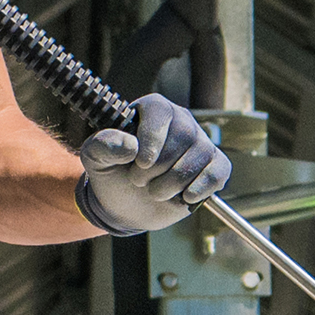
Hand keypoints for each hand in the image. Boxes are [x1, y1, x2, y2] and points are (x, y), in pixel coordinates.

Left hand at [75, 92, 230, 235]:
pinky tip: (184, 198)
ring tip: (156, 192)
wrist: (126, 204)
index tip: (140, 164)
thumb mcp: (95, 158)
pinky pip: (218, 171)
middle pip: (185, 135)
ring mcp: (200, 143)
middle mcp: (180, 121)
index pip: (160, 112)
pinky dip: (201, 188)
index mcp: (152, 110)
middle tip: (140, 182)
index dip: (153, 138)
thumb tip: (130, 145)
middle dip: (162, 166)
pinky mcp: (213, 166)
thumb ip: (103, 145)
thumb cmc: (112, 173)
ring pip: (202, 155)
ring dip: (176, 181)